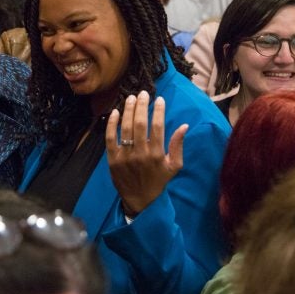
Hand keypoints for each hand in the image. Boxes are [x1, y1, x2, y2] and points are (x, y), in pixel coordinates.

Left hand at [106, 91, 186, 214]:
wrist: (140, 200)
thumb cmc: (159, 181)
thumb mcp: (174, 166)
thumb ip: (178, 145)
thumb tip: (184, 126)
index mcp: (157, 155)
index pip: (158, 127)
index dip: (158, 111)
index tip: (159, 99)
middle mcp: (140, 154)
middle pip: (140, 124)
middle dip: (142, 106)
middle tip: (143, 93)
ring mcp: (125, 156)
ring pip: (126, 128)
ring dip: (128, 110)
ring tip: (131, 98)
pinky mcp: (112, 159)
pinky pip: (110, 138)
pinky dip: (111, 124)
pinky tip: (115, 112)